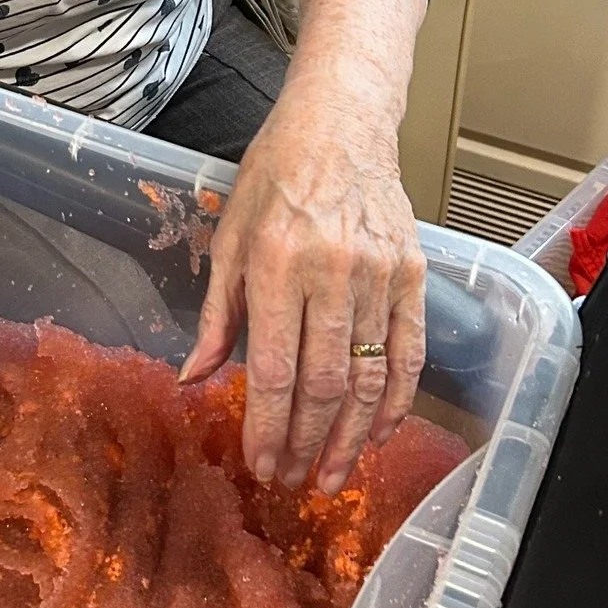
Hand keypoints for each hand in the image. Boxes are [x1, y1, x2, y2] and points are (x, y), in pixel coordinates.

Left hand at [181, 92, 425, 492]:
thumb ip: (218, 315)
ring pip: (369, 378)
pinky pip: (409, 353)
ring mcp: (380, 275)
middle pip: (324, 384)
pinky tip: (378, 432)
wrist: (339, 125)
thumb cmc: (275, 175)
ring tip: (332, 475)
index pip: (276, 369)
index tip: (259, 464)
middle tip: (293, 482)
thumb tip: (194, 378)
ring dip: (351, 437)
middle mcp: (333, 272)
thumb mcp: (230, 237)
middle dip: (306, 443)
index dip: (268, 427)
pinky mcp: (414, 275)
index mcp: (278, 263)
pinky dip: (396, 401)